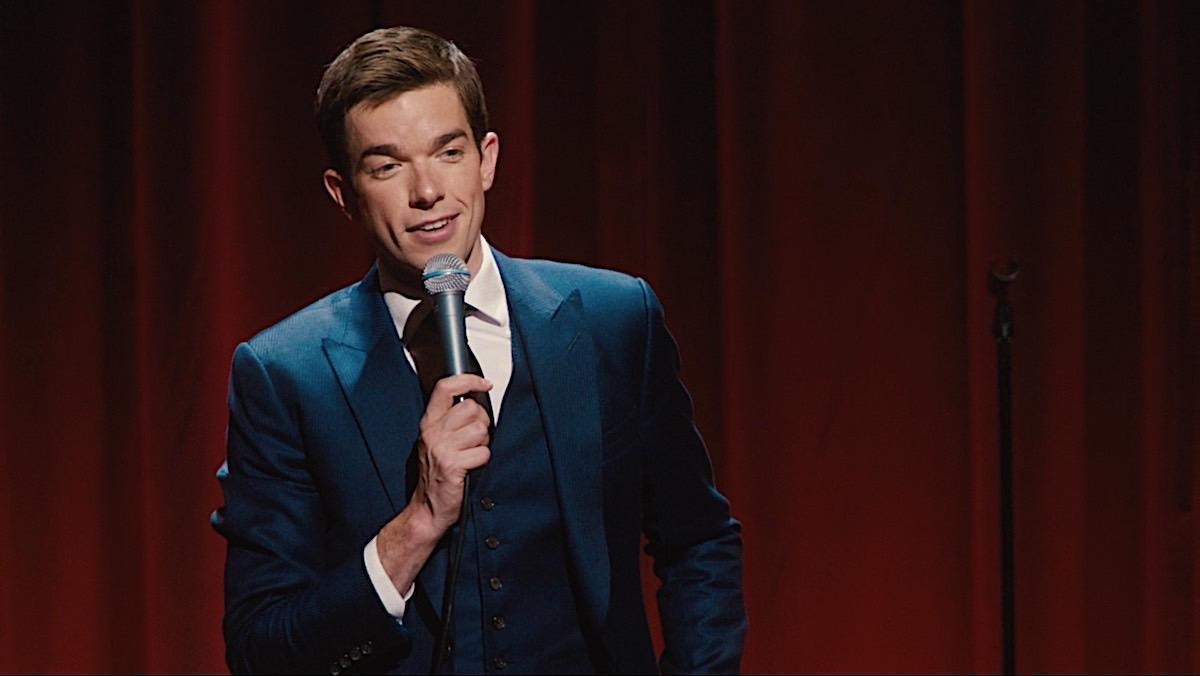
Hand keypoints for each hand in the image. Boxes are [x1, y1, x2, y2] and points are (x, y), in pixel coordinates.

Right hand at [412, 373, 492, 531]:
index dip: (468, 380)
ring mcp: (441, 448)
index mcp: (429, 423)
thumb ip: (450, 420)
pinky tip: (472, 468)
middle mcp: (432, 432)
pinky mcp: (452, 465)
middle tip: (475, 439)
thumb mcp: (437, 441)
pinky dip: (483, 460)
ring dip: (483, 443)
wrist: (428, 509)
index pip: (445, 388)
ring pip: (480, 429)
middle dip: (482, 422)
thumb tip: (477, 401)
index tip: (485, 384)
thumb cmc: (437, 475)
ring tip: (472, 454)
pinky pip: (482, 452)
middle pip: (471, 408)